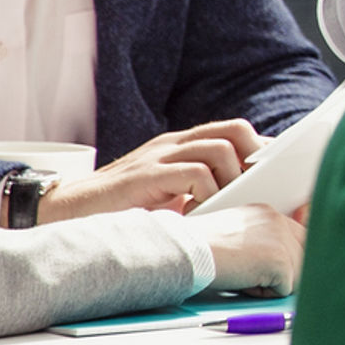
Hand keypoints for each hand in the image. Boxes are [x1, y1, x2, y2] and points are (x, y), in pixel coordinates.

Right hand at [38, 122, 257, 222]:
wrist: (62, 214)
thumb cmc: (120, 211)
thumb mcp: (169, 196)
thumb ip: (200, 190)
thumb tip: (246, 200)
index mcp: (181, 146)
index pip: (235, 132)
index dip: (262, 151)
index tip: (282, 174)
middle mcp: (173, 144)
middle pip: (235, 130)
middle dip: (256, 158)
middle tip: (258, 190)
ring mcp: (159, 156)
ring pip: (221, 150)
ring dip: (233, 181)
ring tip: (227, 207)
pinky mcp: (145, 176)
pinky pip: (195, 174)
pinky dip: (209, 195)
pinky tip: (200, 214)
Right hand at [192, 207, 303, 295]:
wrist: (183, 251)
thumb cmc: (195, 249)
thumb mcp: (233, 236)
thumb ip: (257, 242)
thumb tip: (275, 263)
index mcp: (266, 214)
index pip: (299, 237)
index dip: (290, 258)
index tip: (276, 270)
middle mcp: (278, 221)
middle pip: (304, 256)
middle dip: (285, 273)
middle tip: (253, 277)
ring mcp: (282, 240)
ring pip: (296, 275)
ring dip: (270, 284)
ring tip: (240, 276)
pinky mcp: (280, 262)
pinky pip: (284, 290)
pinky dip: (262, 293)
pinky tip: (240, 281)